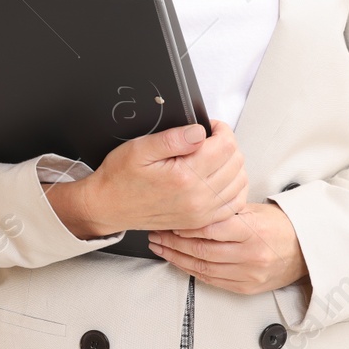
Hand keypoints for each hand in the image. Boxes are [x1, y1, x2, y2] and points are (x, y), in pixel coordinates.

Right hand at [46, 121, 246, 238]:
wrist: (109, 206)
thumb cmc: (120, 178)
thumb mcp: (140, 148)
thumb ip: (172, 138)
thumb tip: (200, 131)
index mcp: (185, 177)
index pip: (225, 146)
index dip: (221, 130)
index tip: (210, 126)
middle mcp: (197, 198)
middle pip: (236, 162)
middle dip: (227, 144)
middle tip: (209, 139)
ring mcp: (201, 213)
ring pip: (239, 182)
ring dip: (232, 164)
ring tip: (213, 156)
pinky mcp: (201, 221)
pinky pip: (234, 204)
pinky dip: (233, 188)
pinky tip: (220, 178)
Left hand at [147, 201, 306, 294]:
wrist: (304, 251)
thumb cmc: (278, 227)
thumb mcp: (254, 210)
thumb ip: (225, 210)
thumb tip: (192, 204)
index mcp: (252, 230)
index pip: (210, 228)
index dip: (185, 225)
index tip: (169, 219)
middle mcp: (250, 254)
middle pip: (202, 249)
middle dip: (173, 242)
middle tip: (157, 233)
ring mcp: (248, 274)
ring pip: (203, 267)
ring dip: (177, 258)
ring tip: (161, 247)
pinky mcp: (245, 287)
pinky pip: (211, 280)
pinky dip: (191, 271)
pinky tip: (178, 262)